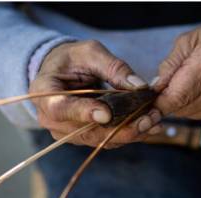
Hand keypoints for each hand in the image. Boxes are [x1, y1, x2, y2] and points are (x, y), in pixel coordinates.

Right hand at [30, 40, 162, 147]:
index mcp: (45, 93)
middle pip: (88, 131)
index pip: (61, 108)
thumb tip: (139, 86)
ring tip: (155, 121)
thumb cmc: (72, 59)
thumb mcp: (90, 53)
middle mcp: (52, 119)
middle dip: (122, 127)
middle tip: (150, 118)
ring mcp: (68, 133)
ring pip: (102, 139)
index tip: (106, 113)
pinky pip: (110, 140)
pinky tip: (151, 125)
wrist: (64, 73)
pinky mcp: (85, 138)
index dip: (84, 113)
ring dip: (132, 132)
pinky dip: (131, 133)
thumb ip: (113, 67)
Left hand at [152, 17, 200, 118]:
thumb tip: (155, 88)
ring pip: (192, 114)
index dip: (157, 106)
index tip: (145, 111)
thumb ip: (171, 65)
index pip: (175, 96)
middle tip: (169, 86)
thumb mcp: (191, 39)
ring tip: (191, 84)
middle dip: (169, 100)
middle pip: (181, 107)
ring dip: (184, 103)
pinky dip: (198, 106)